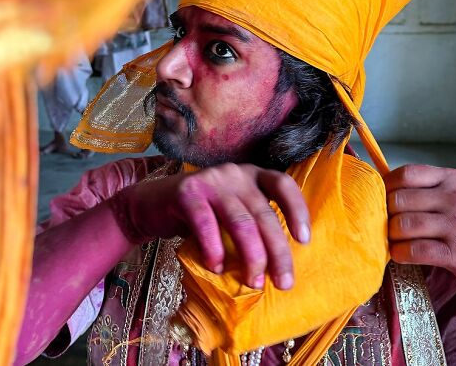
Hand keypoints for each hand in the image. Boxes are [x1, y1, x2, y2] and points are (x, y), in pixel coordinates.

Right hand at [111, 163, 309, 289]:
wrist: (151, 205)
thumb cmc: (198, 214)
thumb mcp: (230, 212)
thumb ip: (251, 225)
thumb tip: (278, 264)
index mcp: (251, 175)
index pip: (282, 185)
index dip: (297, 210)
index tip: (304, 240)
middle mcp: (234, 173)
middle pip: (264, 214)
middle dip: (277, 252)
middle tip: (283, 282)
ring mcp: (211, 181)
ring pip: (241, 222)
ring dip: (251, 256)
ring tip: (253, 281)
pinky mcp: (187, 192)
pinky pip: (206, 224)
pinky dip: (214, 249)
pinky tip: (217, 267)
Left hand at [385, 164, 455, 293]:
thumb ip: (429, 190)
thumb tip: (383, 188)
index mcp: (455, 179)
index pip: (407, 174)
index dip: (386, 187)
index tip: (380, 199)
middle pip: (399, 200)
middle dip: (386, 214)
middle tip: (385, 225)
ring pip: (403, 225)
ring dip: (391, 236)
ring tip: (394, 241)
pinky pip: (414, 250)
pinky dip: (400, 254)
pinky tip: (401, 255)